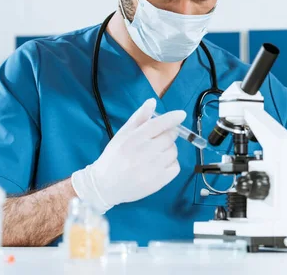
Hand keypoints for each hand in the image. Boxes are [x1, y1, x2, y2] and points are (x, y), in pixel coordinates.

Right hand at [72, 98, 185, 212]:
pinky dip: (171, 163)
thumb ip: (139, 117)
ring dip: (169, 149)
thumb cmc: (114, 156)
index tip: (181, 114)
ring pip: (174, 151)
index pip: (159, 124)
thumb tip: (153, 101)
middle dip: (169, 134)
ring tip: (157, 153)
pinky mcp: (159, 181)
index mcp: (135, 138)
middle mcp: (145, 152)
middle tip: (159, 138)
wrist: (105, 185)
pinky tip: (160, 164)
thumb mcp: (122, 134)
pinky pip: (176, 167)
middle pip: (170, 137)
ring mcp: (153, 168)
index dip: (172, 118)